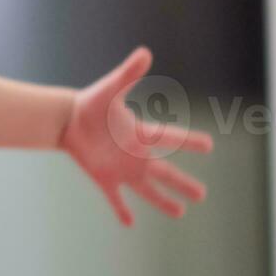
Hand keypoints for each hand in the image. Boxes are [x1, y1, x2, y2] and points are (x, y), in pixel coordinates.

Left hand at [58, 46, 212, 226]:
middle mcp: (136, 155)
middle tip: (203, 195)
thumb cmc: (90, 102)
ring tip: (180, 212)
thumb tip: (145, 52)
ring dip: (162, 201)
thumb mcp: (111, 88)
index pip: (171, 137)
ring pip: (147, 189)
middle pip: (165, 172)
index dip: (190, 141)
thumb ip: (128, 74)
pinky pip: (115, 197)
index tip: (210, 145)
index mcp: (141, 134)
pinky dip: (122, 210)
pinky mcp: (103, 177)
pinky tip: (129, 223)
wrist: (65, 118)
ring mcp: (121, 168)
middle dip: (183, 183)